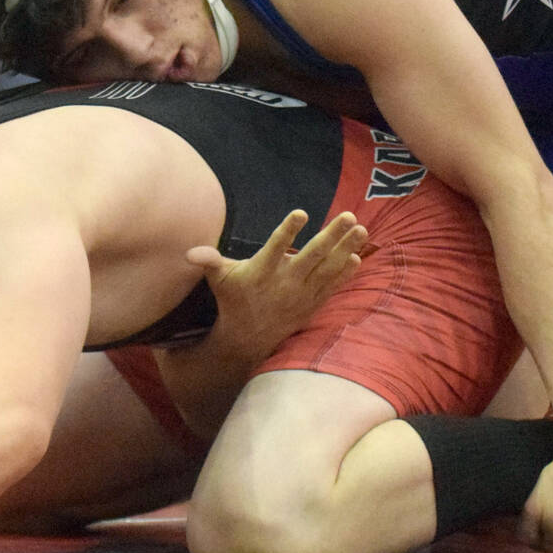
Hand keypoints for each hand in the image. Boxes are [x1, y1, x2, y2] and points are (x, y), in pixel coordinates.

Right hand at [185, 209, 366, 367]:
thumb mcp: (219, 280)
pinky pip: (332, 286)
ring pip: (328, 269)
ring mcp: (301, 295)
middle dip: (332, 235)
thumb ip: (209, 262)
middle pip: (312, 256)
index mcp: (261, 272)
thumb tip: (190, 253)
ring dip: (346, 248)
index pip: (275, 247)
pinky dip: (345, 273)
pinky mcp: (311, 304)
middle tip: (349, 216)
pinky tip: (358, 257)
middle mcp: (284, 283)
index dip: (288, 231)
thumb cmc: (234, 300)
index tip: (300, 213)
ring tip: (362, 229)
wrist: (248, 338)